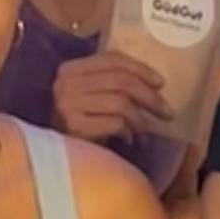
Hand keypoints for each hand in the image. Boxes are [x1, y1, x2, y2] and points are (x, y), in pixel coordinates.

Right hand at [47, 47, 172, 147]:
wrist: (52, 159)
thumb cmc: (79, 125)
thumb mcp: (92, 96)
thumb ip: (111, 82)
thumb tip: (155, 83)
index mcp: (70, 68)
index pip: (112, 59)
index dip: (141, 69)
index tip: (161, 84)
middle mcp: (65, 83)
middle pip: (121, 80)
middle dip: (150, 97)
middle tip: (167, 112)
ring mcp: (67, 104)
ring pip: (120, 102)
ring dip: (140, 119)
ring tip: (144, 132)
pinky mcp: (73, 127)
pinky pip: (115, 123)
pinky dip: (128, 132)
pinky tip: (129, 140)